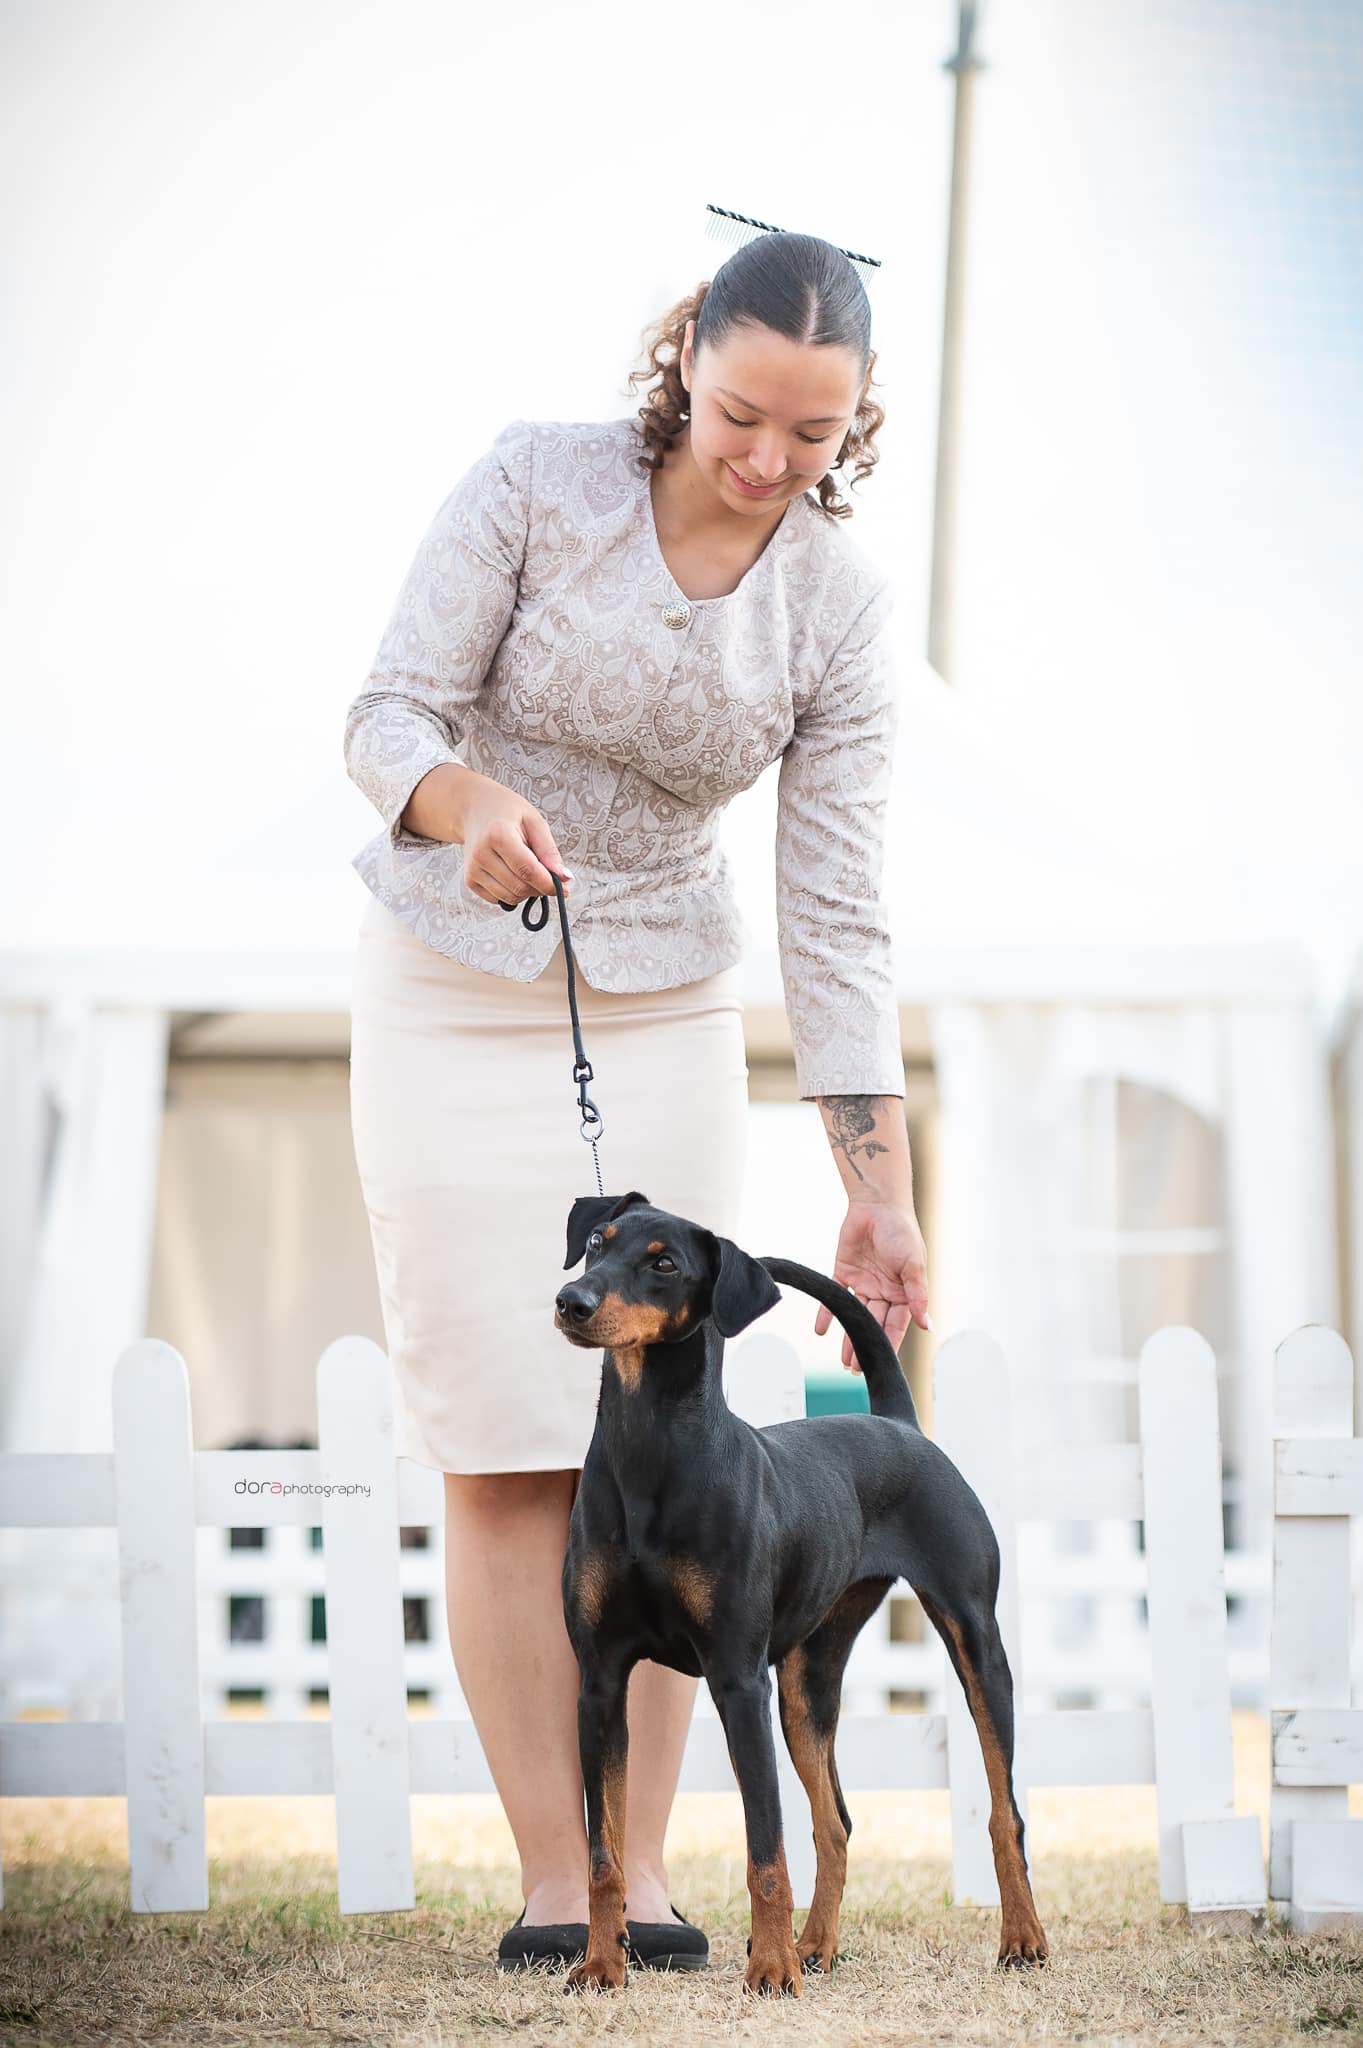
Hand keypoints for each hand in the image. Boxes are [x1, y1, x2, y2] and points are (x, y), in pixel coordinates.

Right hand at [459, 777, 572, 906]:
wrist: (475, 810)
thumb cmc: (507, 813)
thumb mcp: (534, 822)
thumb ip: (549, 851)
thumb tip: (564, 877)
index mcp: (498, 835)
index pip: (528, 871)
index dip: (549, 884)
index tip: (564, 888)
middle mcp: (481, 854)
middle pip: (520, 887)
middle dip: (540, 888)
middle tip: (547, 875)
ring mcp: (473, 869)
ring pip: (510, 898)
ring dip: (526, 891)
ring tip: (527, 869)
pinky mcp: (469, 880)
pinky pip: (498, 899)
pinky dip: (511, 892)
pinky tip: (512, 873)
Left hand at [814, 1202, 931, 1371]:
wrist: (878, 1204)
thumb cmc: (902, 1232)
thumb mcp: (914, 1265)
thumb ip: (918, 1295)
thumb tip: (929, 1325)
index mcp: (903, 1293)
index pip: (896, 1324)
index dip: (889, 1343)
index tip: (882, 1363)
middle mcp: (883, 1292)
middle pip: (874, 1324)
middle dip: (865, 1346)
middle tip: (856, 1370)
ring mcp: (863, 1283)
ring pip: (855, 1315)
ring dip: (848, 1336)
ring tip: (843, 1361)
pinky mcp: (843, 1272)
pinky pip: (834, 1296)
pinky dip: (826, 1313)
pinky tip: (820, 1330)